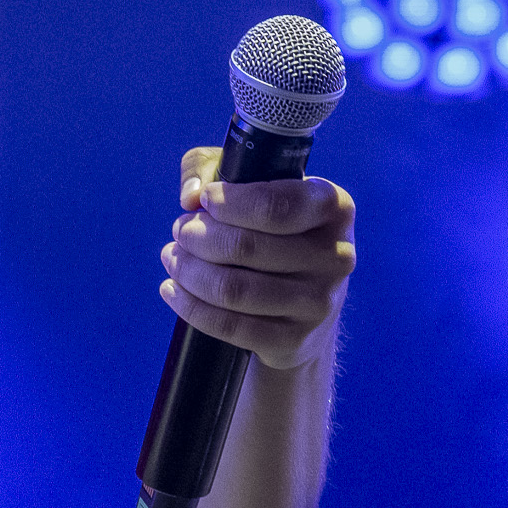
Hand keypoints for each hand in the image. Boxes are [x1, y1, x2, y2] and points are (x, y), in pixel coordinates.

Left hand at [159, 148, 356, 371]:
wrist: (301, 306)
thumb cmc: (271, 232)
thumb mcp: (253, 187)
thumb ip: (214, 168)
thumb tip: (190, 196)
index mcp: (334, 208)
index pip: (277, 205)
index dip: (230, 203)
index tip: (204, 200)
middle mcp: (336, 256)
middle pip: (246, 247)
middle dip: (198, 237)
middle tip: (180, 231)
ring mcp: (318, 302)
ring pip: (232, 289)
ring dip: (188, 271)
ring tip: (172, 258)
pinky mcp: (294, 340)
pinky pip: (229, 325)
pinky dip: (189, 306)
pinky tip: (171, 290)